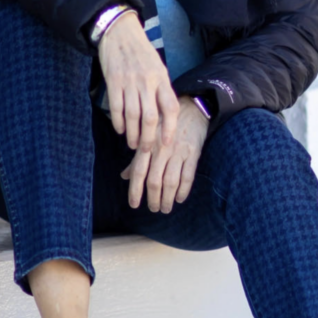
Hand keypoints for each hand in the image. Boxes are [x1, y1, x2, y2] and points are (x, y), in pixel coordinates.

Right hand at [97, 11, 178, 151]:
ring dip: (133, 134)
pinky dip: (118, 122)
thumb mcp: (158, 68)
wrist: (120, 32)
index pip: (170, 108)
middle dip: (149, 139)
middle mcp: (147, 82)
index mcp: (161, 78)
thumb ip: (161, 90)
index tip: (167, 144)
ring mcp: (129, 82)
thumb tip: (166, 116)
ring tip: (133, 144)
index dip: (170, 128)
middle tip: (146, 151)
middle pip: (150, 118)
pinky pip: (116, 107)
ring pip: (132, 116)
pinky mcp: (113, 81)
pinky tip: (120, 130)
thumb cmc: (141, 53)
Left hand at [121, 96, 208, 212]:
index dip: (135, 190)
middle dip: (153, 198)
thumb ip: (137, 158)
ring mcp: (178, 152)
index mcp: (148, 145)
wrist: (191, 109)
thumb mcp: (148, 137)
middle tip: (153, 209)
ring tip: (165, 208)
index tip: (134, 204)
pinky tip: (180, 199)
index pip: (138, 171)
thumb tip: (124, 176)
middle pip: (154, 180)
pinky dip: (183, 190)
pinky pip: (188, 176)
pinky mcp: (193, 153)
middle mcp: (161, 149)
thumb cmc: (165, 125)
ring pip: (170, 181)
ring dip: (167, 198)